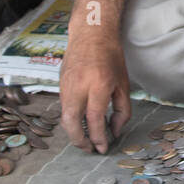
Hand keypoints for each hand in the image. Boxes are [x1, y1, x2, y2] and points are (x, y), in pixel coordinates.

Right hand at [60, 28, 131, 153]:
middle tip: (89, 150)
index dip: (98, 138)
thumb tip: (116, 131)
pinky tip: (80, 124)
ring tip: (85, 140)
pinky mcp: (60, 84)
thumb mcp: (123, 83)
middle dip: (79, 141)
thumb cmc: (111, 57)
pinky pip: (63, 107)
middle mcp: (79, 86)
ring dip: (73, 132)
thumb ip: (122, 110)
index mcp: (99, 84)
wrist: (91, 33)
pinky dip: (70, 119)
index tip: (103, 148)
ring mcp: (66, 85)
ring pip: (64, 117)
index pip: (95, 119)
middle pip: (72, 122)